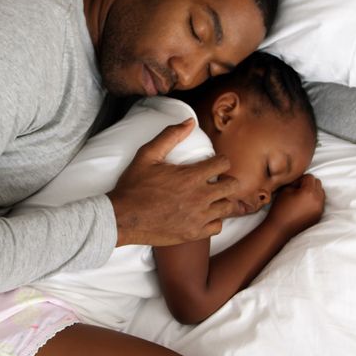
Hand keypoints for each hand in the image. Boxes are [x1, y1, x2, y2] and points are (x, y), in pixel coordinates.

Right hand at [108, 119, 241, 246]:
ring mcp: (198, 217)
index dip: (220, 161)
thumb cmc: (134, 186)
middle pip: (232, 185)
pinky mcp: (194, 233)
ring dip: (222, 200)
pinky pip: (218, 227)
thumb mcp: (148, 154)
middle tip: (215, 181)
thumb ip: (170, 136)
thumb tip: (190, 121)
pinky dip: (214, 220)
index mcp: (191, 176)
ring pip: (228, 207)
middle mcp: (200, 197)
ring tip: (211, 198)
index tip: (213, 164)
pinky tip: (203, 215)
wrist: (123, 218)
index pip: (224, 164)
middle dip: (226, 180)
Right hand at [266, 174, 325, 235]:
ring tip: (302, 198)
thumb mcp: (285, 190)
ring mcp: (320, 209)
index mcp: (309, 192)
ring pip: (321, 192)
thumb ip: (295, 182)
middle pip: (318, 183)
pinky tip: (304, 205)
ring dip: (313, 192)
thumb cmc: (280, 208)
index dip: (300, 179)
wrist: (280, 229)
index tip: (293, 186)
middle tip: (298, 191)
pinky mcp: (319, 215)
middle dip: (309, 184)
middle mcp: (318, 200)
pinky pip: (320, 202)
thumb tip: (301, 182)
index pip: (310, 177)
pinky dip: (314, 201)